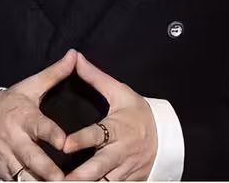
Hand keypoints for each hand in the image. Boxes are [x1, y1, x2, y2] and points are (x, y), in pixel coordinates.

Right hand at [0, 49, 77, 180]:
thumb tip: (74, 54)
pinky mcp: (3, 170)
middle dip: (47, 171)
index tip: (64, 142)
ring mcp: (8, 157)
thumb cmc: (13, 101)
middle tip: (64, 179)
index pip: (39, 126)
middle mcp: (15, 138)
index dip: (51, 134)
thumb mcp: (32, 86)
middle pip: (32, 157)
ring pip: (24, 176)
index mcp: (24, 117)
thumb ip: (55, 73)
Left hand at [62, 53, 157, 180]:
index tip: (65, 145)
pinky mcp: (128, 181)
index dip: (81, 140)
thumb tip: (76, 58)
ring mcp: (124, 170)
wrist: (166, 136)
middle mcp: (119, 152)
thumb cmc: (138, 113)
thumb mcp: (120, 92)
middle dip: (80, 175)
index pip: (97, 135)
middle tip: (61, 180)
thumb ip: (96, 78)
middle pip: (98, 167)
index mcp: (116, 128)